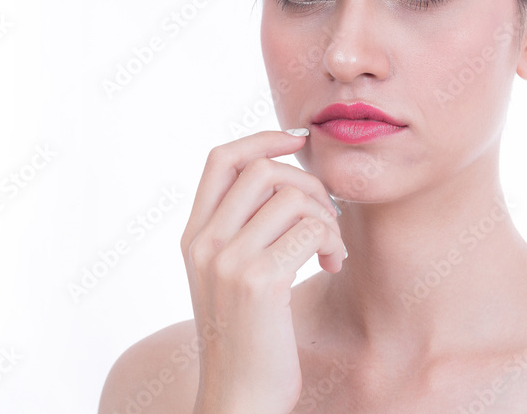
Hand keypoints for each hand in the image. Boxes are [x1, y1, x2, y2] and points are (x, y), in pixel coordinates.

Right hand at [180, 129, 344, 412]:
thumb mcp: (230, 277)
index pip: (221, 159)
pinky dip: (332, 240)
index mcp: (194, 237)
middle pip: (264, 169)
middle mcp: (204, 243)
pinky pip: (310, 229)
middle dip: (309, 184)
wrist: (240, 398)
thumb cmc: (249, 338)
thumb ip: (242, 231)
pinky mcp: (259, 281)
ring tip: (331, 249)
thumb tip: (286, 178)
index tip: (299, 140)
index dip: (263, 138)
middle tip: (327, 218)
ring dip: (327, 217)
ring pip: (293, 197)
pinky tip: (332, 264)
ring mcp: (228, 261)